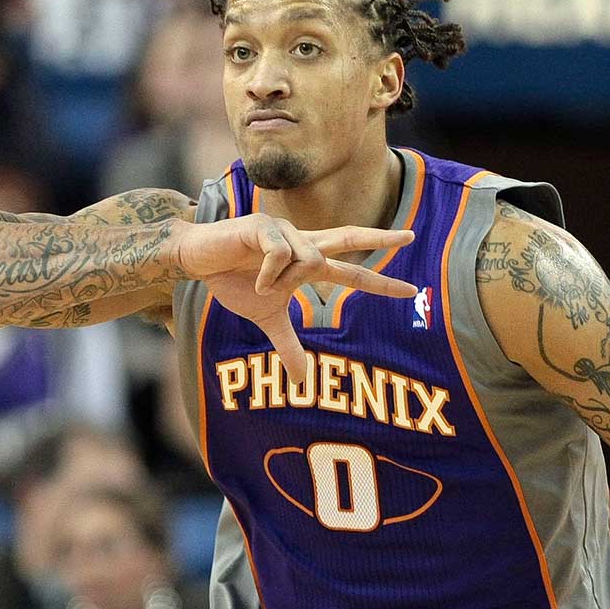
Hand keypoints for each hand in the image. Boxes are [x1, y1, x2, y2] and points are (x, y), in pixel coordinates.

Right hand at [177, 214, 415, 375]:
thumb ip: (288, 344)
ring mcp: (286, 231)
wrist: (197, 260)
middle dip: (381, 237)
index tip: (411, 291)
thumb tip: (302, 382)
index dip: (380, 283)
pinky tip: (257, 281)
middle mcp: (303, 243)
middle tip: (412, 236)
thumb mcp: (266, 318)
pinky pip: (282, 256)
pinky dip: (270, 276)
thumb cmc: (233, 281)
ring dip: (286, 282)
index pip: (352, 272)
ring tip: (262, 288)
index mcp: (308, 262)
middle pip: (349, 237)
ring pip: (310, 259)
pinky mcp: (265, 225)